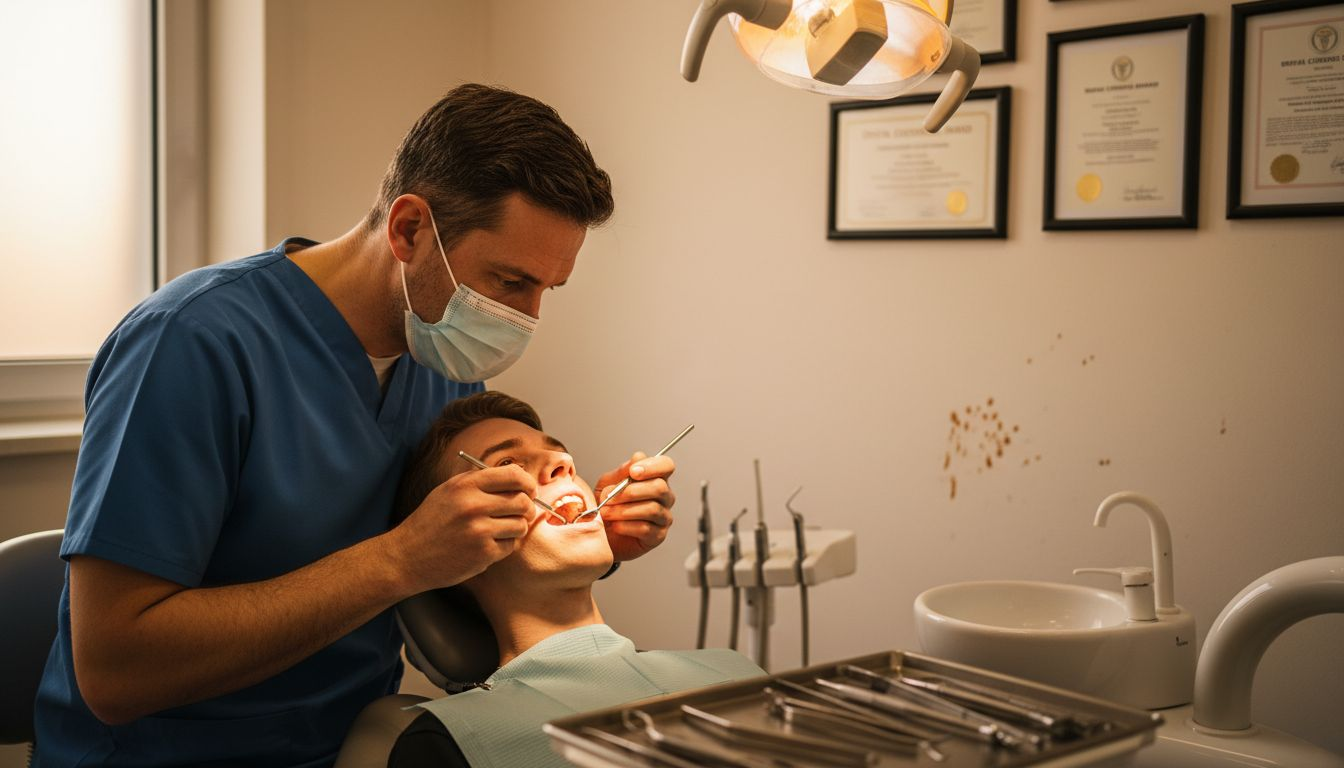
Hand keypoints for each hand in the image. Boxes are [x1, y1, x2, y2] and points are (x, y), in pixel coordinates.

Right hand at [390, 464, 537, 590]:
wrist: (407, 556)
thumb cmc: (431, 522)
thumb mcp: (449, 491)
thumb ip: (480, 481)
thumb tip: (517, 477)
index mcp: (465, 485)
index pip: (513, 475)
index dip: (527, 483)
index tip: (528, 490)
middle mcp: (473, 505)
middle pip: (522, 501)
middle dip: (526, 508)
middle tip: (519, 513)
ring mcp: (479, 530)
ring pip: (521, 525)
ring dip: (515, 528)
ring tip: (499, 530)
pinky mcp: (483, 553)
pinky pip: (510, 546)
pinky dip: (503, 546)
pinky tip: (486, 545)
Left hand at [593, 452, 675, 561]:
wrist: (599, 532)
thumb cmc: (606, 506)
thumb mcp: (608, 483)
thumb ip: (622, 471)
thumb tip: (638, 458)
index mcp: (654, 478)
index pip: (666, 465)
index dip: (652, 466)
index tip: (633, 472)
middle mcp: (664, 497)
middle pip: (659, 487)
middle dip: (631, 492)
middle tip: (611, 497)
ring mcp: (663, 517)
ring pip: (652, 509)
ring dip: (624, 510)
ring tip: (606, 512)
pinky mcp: (658, 536)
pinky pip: (646, 528)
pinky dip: (626, 526)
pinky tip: (616, 526)